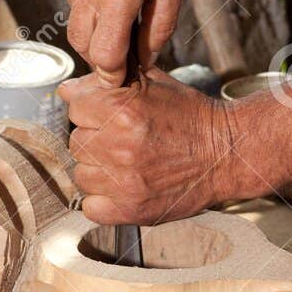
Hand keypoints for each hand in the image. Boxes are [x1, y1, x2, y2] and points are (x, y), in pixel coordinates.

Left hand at [62, 68, 236, 224]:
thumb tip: (67, 88)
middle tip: (119, 138)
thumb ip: (108, 80)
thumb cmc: (189, 114)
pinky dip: (101, 199)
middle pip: (75, 140)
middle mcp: (120, 146)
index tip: (105, 111)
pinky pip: (90, 207)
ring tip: (122, 162)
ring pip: (81, 174)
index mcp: (123, 109)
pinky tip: (120, 186)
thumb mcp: (153, 82)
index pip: (74, 104)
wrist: (224, 152)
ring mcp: (124, 182)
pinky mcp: (131, 211)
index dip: (90, 105)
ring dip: (96, 168)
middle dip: (93, 137)